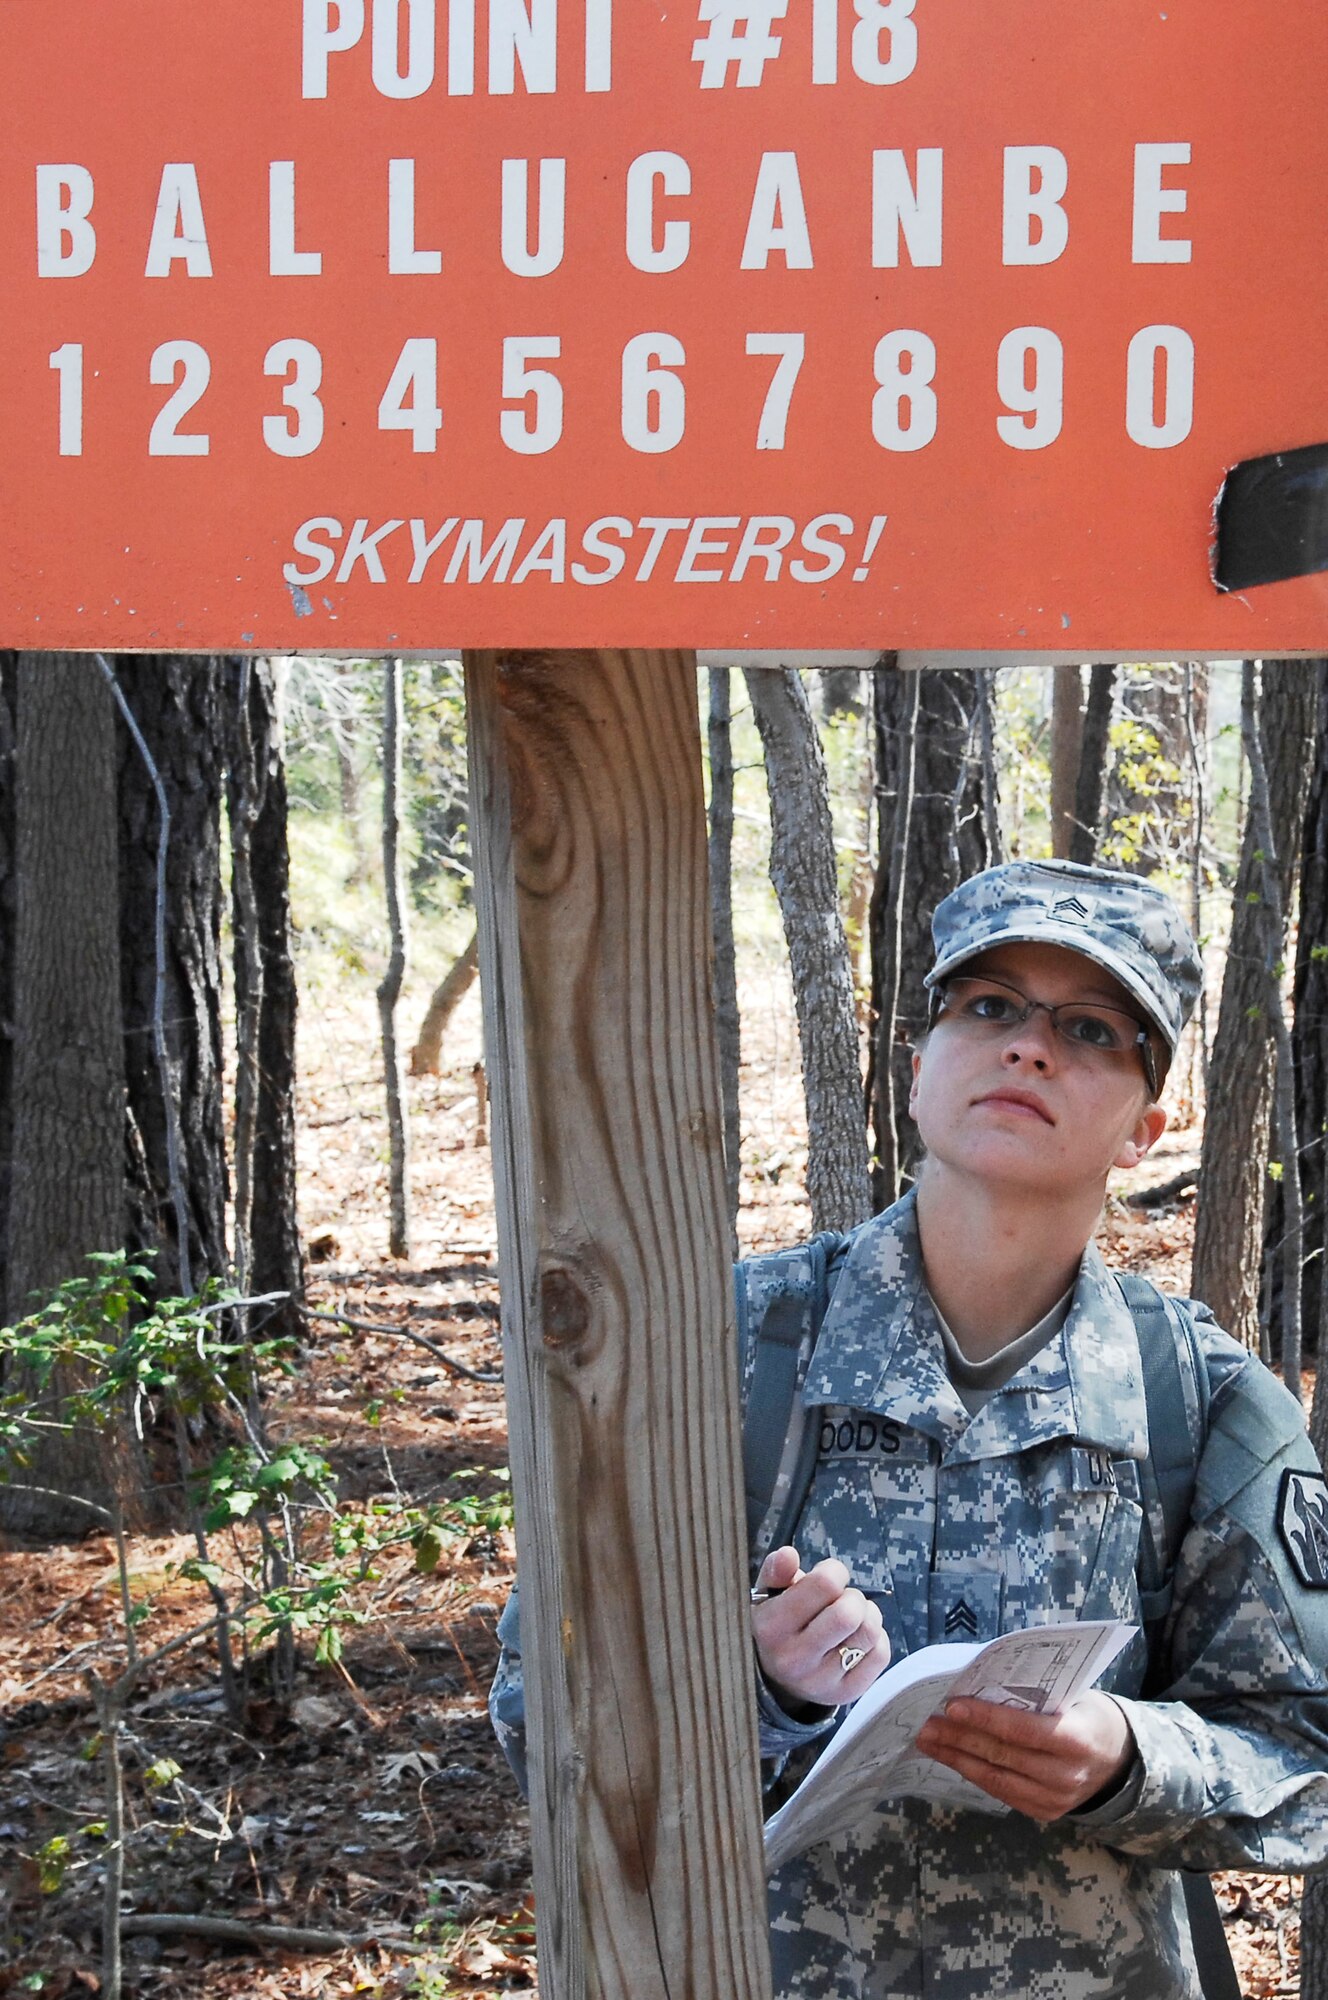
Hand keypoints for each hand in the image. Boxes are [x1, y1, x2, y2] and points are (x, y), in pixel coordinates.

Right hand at [751, 1545, 890, 1710]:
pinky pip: (881, 1654)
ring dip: (867, 1614)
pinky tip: (857, 1637)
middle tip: (842, 1599)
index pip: (823, 1584)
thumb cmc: (778, 1624)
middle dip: (853, 1596)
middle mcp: (795, 1657)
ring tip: (852, 1616)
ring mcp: (821, 1679)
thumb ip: (777, 1570)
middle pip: (849, 1613)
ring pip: (869, 1632)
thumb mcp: (768, 1595)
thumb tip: (789, 1554)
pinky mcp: (846, 1693)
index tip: (828, 1577)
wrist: (776, 1679)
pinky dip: (876, 1638)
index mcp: (772, 1626)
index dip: (834, 1571)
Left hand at [914, 1690, 1134, 1819]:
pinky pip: (1001, 1792)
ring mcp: (1055, 1799)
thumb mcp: (1072, 1695)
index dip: (985, 1718)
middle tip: (926, 1721)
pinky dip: (973, 1774)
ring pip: (996, 1778)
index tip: (952, 1705)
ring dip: (956, 1758)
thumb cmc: (1086, 1714)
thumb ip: (1034, 1694)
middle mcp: (1066, 1775)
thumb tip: (979, 1680)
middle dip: (960, 1737)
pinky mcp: (1044, 1813)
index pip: (1022, 1730)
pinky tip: (951, 1758)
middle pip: (1002, 1755)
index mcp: (1076, 1739)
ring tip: (928, 1740)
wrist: (1118, 1760)